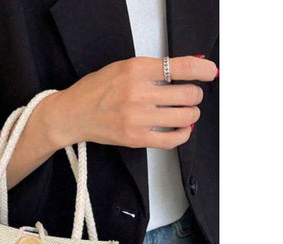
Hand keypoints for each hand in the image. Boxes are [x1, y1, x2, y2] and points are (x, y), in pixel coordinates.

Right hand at [50, 56, 217, 149]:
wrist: (72, 115)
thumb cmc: (94, 91)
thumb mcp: (122, 68)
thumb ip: (154, 68)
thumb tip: (189, 66)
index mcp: (135, 70)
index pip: (181, 67)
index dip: (203, 69)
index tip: (210, 72)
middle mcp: (137, 93)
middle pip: (188, 94)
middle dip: (195, 95)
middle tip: (190, 96)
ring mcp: (137, 118)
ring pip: (185, 117)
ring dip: (191, 114)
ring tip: (185, 113)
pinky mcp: (135, 138)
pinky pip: (171, 139)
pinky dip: (183, 134)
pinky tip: (181, 130)